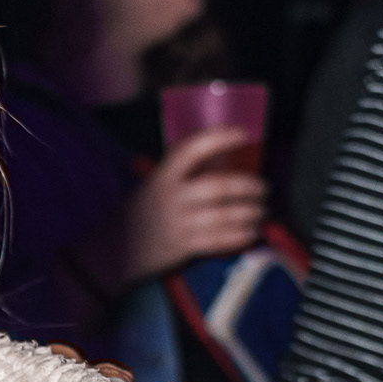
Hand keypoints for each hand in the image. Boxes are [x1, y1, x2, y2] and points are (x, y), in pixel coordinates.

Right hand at [117, 130, 267, 281]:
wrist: (118, 249)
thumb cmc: (146, 210)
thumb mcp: (157, 184)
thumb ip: (186, 172)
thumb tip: (227, 159)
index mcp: (164, 176)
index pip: (192, 148)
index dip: (219, 137)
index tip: (243, 133)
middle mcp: (171, 197)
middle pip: (218, 186)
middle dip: (248, 186)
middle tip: (264, 188)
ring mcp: (177, 223)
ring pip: (224, 215)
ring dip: (251, 212)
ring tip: (263, 211)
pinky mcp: (183, 246)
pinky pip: (220, 239)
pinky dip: (241, 235)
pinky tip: (252, 232)